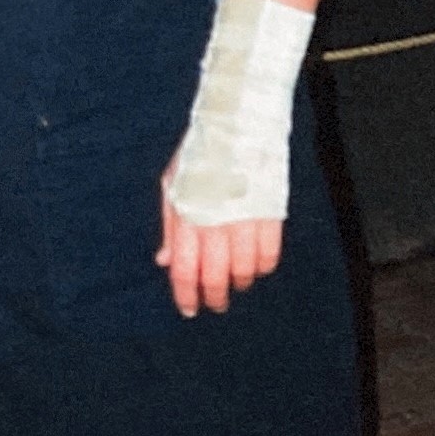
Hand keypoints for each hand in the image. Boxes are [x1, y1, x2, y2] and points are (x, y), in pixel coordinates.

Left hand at [158, 168, 283, 318]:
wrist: (236, 126)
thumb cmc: (200, 157)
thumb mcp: (173, 186)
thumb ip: (170, 228)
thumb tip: (164, 261)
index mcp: (187, 216)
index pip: (185, 271)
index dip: (186, 296)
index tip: (190, 310)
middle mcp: (215, 222)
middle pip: (215, 278)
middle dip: (215, 298)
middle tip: (216, 304)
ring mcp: (244, 219)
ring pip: (244, 272)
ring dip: (240, 283)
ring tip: (236, 282)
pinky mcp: (270, 213)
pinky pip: (269, 256)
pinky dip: (262, 268)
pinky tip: (256, 266)